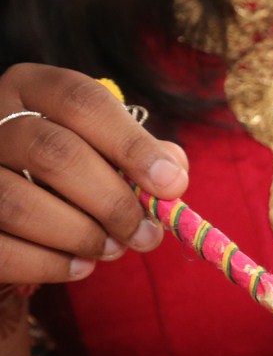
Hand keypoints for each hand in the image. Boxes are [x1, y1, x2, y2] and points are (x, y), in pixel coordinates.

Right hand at [0, 64, 188, 283]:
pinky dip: (49, 264)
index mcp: (30, 89)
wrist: (18, 214)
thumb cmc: (72, 174)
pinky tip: (80, 266)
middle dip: (112, 201)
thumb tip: (172, 173)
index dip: (132, 144)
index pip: (82, 101)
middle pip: (53, 153)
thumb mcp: (105, 150)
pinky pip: (0, 250)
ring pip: (18, 204)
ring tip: (113, 249)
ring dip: (81, 235)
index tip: (172, 185)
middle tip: (146, 233)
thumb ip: (142, 155)